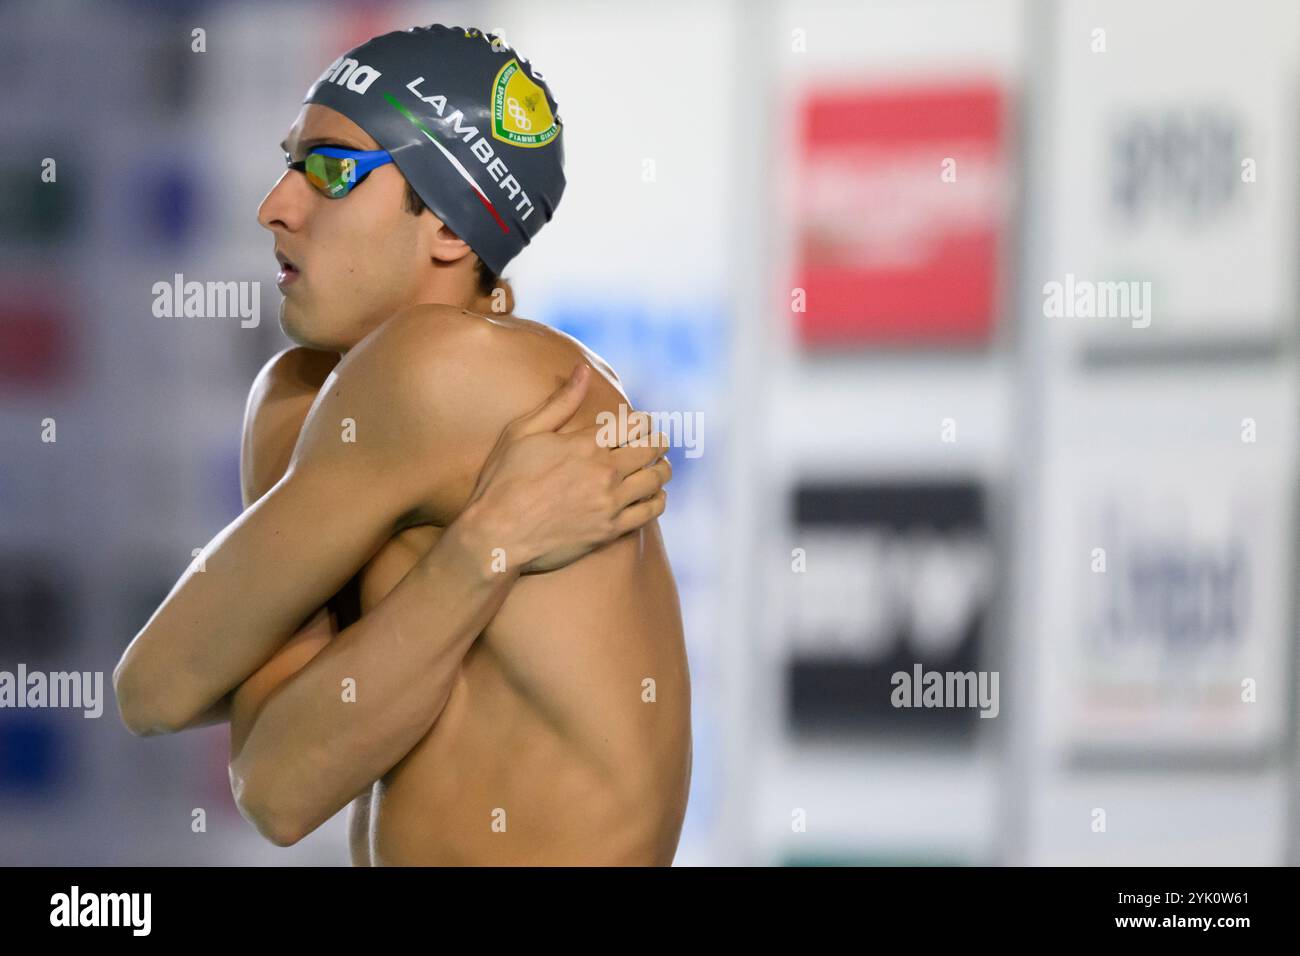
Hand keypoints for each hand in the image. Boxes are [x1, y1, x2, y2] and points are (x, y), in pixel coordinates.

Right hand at [457, 364, 671, 573]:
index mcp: (585, 444)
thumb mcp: (523, 432)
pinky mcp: (610, 531)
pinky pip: (650, 512)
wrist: (497, 536)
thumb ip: (560, 402)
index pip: (635, 423)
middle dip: (658, 441)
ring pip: (656, 479)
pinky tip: (654, 496)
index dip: (643, 421)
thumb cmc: (503, 481)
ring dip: (662, 469)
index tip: (642, 423)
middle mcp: (604, 472)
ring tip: (660, 466)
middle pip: (651, 448)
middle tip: (658, 442)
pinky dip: (658, 500)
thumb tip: (583, 369)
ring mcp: (610, 502)